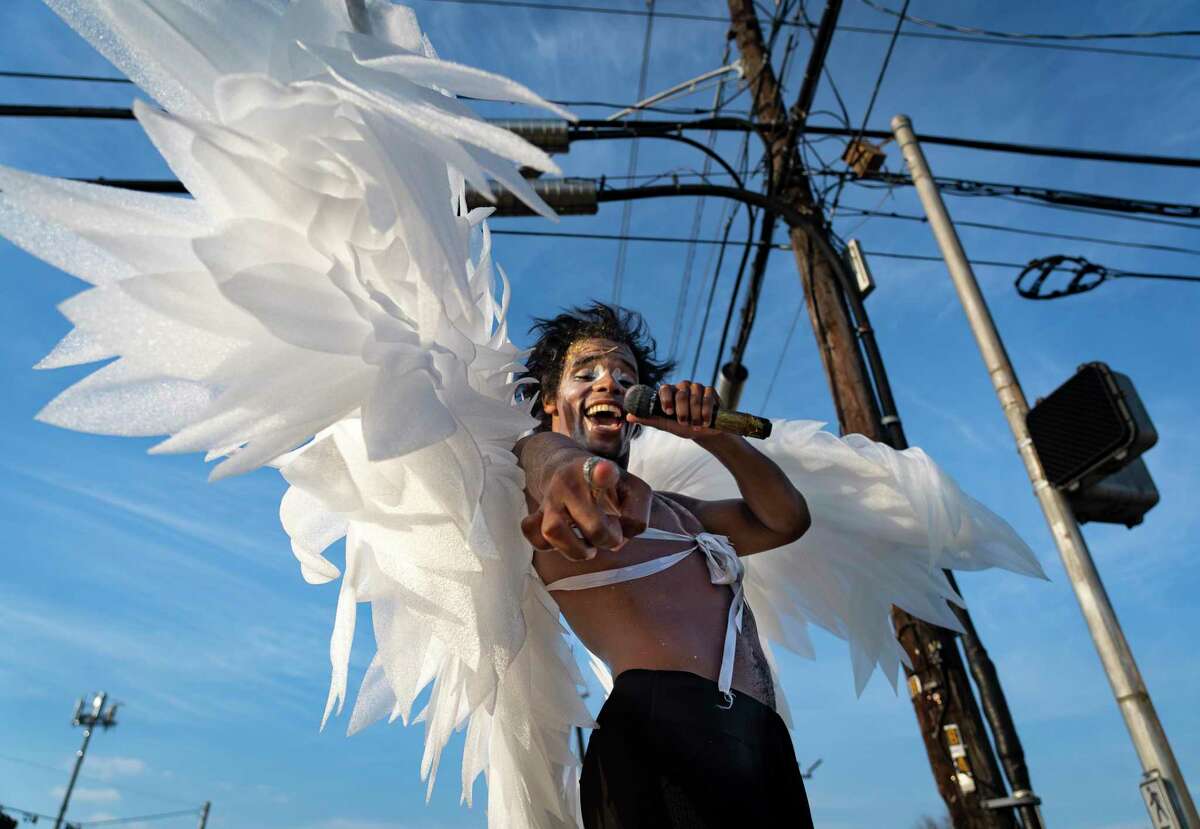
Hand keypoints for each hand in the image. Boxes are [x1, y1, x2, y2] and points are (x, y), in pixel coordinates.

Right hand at [521, 453, 651, 560]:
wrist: (568, 469)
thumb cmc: (608, 487)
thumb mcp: (633, 490)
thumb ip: (637, 515)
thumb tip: (620, 539)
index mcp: (599, 470)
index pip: (602, 471)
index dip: (604, 473)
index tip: (605, 470)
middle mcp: (571, 481)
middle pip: (593, 525)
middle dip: (607, 539)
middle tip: (610, 534)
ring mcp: (551, 497)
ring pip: (554, 531)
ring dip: (576, 550)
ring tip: (588, 546)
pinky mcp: (537, 513)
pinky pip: (534, 536)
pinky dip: (550, 547)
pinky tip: (566, 543)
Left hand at [627, 380, 722, 440]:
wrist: (703, 432)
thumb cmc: (682, 427)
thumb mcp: (665, 425)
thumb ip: (649, 419)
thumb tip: (628, 416)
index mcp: (669, 392)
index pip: (665, 388)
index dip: (666, 399)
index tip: (669, 413)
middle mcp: (682, 387)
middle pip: (681, 394)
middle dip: (683, 411)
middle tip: (684, 423)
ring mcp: (697, 387)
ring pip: (695, 397)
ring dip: (696, 414)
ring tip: (696, 426)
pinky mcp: (710, 391)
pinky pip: (708, 397)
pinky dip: (707, 411)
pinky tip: (706, 421)